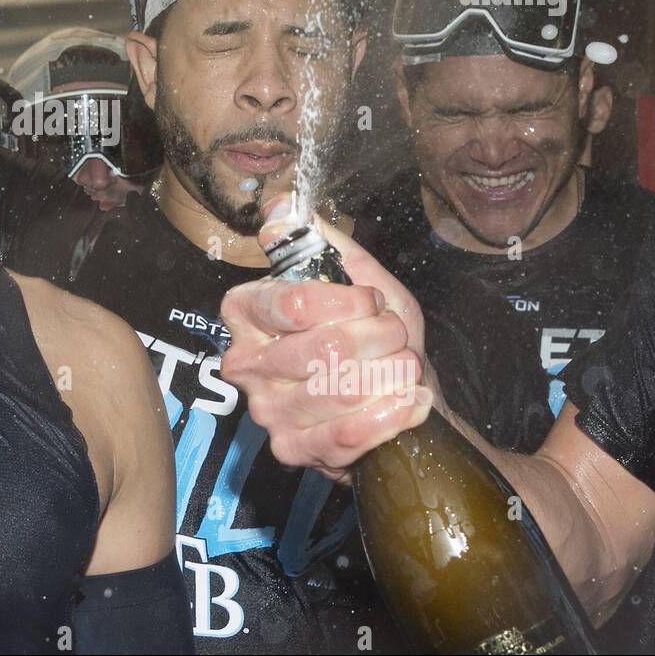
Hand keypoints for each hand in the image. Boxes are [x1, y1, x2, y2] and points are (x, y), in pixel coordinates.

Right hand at [219, 196, 430, 480]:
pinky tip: (409, 400)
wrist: (398, 399)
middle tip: (396, 336)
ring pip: (337, 391)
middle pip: (322, 347)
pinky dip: (389, 414)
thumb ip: (323, 241)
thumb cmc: (375, 336)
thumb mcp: (358, 278)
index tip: (371, 301)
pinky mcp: (292, 450)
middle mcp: (245, 362)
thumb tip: (283, 205)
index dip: (344, 302)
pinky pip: (346, 434)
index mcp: (248, 313)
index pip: (289, 302)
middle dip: (378, 339)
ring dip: (388, 376)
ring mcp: (266, 410)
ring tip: (405, 367)